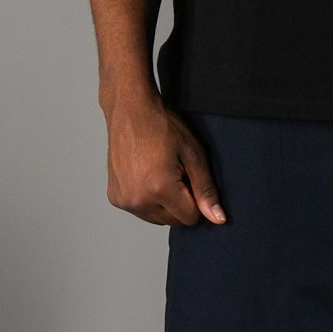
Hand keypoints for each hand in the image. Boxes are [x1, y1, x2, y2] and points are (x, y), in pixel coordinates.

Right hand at [105, 95, 226, 226]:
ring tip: (159, 173)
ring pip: (156, 219)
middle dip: (179, 204)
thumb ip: (206, 190)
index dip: (196, 201)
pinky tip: (145, 175)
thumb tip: (218, 218)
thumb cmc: (161, 126)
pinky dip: (146, 199)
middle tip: (175, 173)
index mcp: (160, 188)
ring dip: (163, 204)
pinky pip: (140, 211)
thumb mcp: (193, 154)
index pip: (190, 218)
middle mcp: (138, 199)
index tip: (189, 178)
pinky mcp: (115, 197)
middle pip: (173, 221)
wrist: (130, 109)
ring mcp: (123, 199)